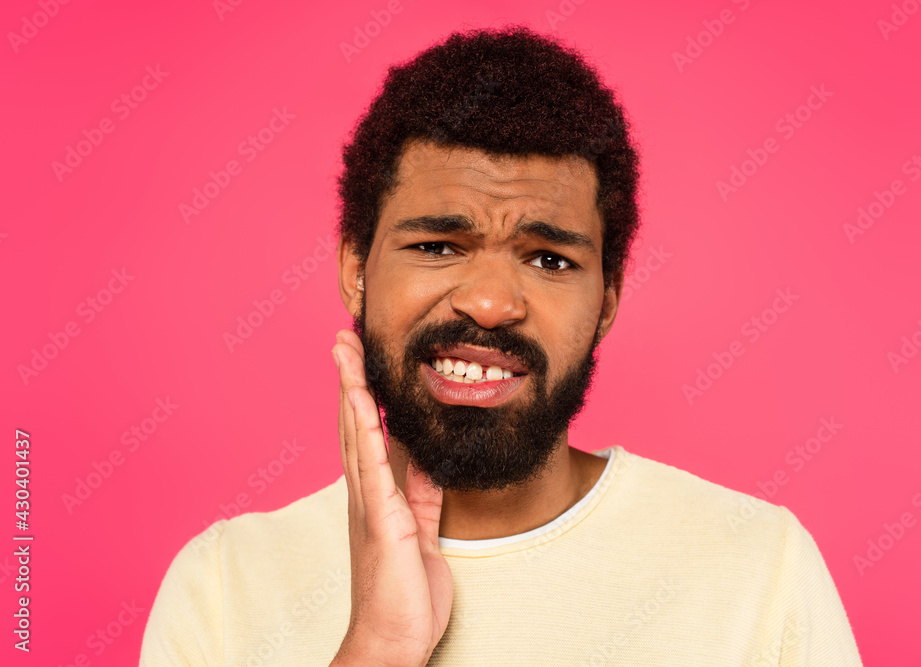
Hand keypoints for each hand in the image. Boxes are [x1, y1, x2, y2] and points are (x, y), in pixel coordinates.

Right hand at [330, 329, 453, 666]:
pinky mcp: (381, 519)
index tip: (361, 358)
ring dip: (352, 389)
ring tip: (344, 351)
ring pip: (357, 434)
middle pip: (355, 423)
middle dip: (351, 378)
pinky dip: (366, 429)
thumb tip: (427, 460)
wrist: (392, 639)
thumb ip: (421, 495)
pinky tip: (362, 401)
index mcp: (378, 495)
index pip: (369, 433)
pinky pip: (372, 465)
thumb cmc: (404, 592)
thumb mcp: (420, 531)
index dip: (364, 394)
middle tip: (343, 338)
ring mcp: (369, 504)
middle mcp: (367, 493)